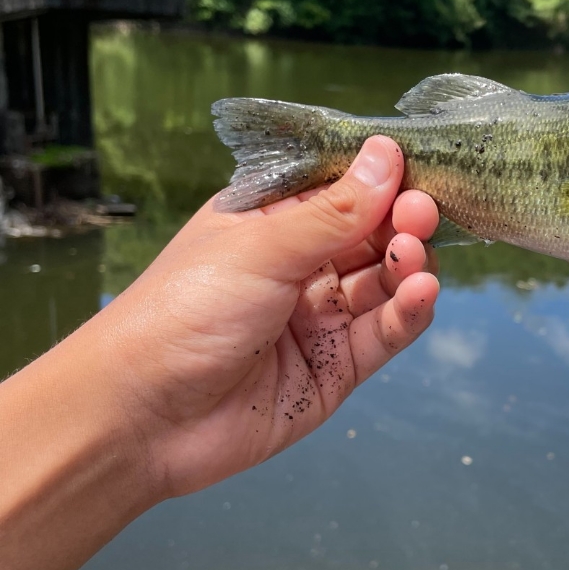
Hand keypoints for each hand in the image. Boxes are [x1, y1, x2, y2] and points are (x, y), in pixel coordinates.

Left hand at [102, 134, 440, 497]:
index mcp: (272, 224)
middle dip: (402, 222)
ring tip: (416, 259)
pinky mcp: (337, 369)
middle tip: (422, 215)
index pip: (342, 190)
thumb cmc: (184, 312)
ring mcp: (321, 319)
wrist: (146, 415)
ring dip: (408, 267)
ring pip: (385, 284)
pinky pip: (385, 334)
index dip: (382, 179)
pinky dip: (409, 312)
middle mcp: (300, 268)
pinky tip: (421, 292)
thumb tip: (385, 154)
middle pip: (372, 236)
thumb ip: (332, 211)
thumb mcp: (261, 248)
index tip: (420, 168)